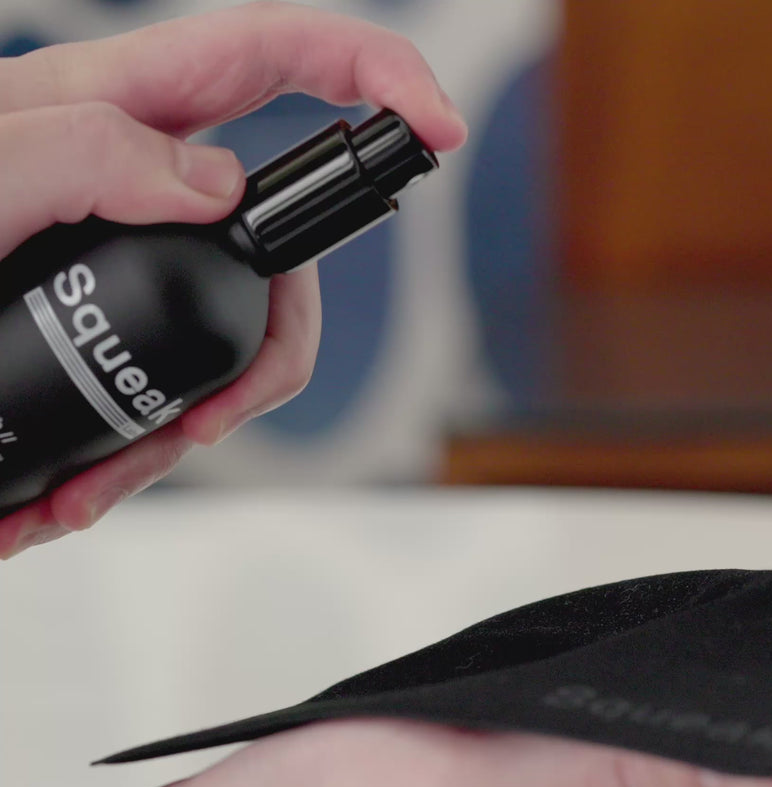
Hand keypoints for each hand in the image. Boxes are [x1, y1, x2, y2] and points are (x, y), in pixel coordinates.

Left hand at [0, 2, 467, 558]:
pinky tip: (79, 488)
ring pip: (240, 339)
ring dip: (193, 428)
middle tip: (201, 425)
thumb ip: (89, 149)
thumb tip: (216, 181)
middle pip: (285, 257)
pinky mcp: (126, 316)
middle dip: (269, 356)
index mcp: (124, 107)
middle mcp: (151, 179)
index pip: (284, 58)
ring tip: (99, 485)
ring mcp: (147, 252)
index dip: (379, 77)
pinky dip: (144, 452)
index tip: (438, 127)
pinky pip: (179, 383)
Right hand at [106, 706, 771, 786]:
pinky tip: (600, 681)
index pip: (742, 762)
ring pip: (634, 741)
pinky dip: (608, 698)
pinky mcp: (447, 781)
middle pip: (702, 751)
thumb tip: (768, 766)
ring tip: (746, 662)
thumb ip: (628, 771)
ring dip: (700, 701)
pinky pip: (561, 730)